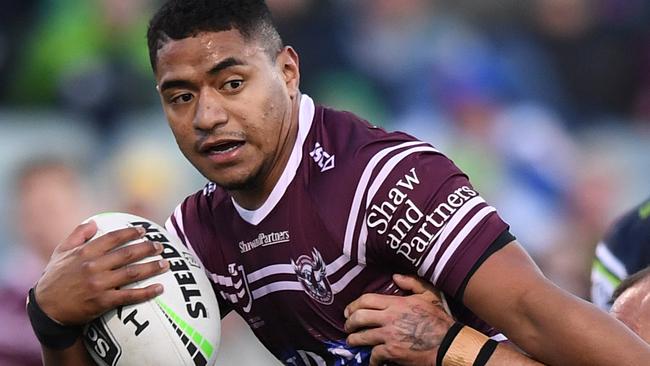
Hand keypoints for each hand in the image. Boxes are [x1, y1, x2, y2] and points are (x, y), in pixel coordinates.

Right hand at [34, 221, 169, 324]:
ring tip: (165, 264)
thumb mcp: (61, 252)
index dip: (130, 233)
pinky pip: (129, 296)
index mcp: (85, 252)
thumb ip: (77, 235)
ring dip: (151, 268)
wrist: (45, 309)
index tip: (143, 231)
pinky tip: (159, 288)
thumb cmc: (54, 278)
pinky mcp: (102, 302)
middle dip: (147, 248)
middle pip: (127, 254)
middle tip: (160, 246)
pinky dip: (146, 292)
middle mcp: (94, 266)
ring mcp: (99, 284)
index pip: (113, 238)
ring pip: (132, 273)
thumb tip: (93, 222)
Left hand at [344, 274, 453, 365]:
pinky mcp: (392, 352)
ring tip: (352, 342)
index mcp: (396, 303)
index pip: (367, 300)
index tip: (348, 311)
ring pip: (362, 337)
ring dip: (354, 340)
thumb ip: (412, 283)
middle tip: (347, 327)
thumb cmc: (440, 320)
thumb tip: (395, 277)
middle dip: (349, 323)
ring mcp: (389, 335)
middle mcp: (389, 318)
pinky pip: (374, 355)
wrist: (448, 344)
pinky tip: (372, 360)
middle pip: (359, 317)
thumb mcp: (429, 295)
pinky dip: (371, 359)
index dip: (354, 305)